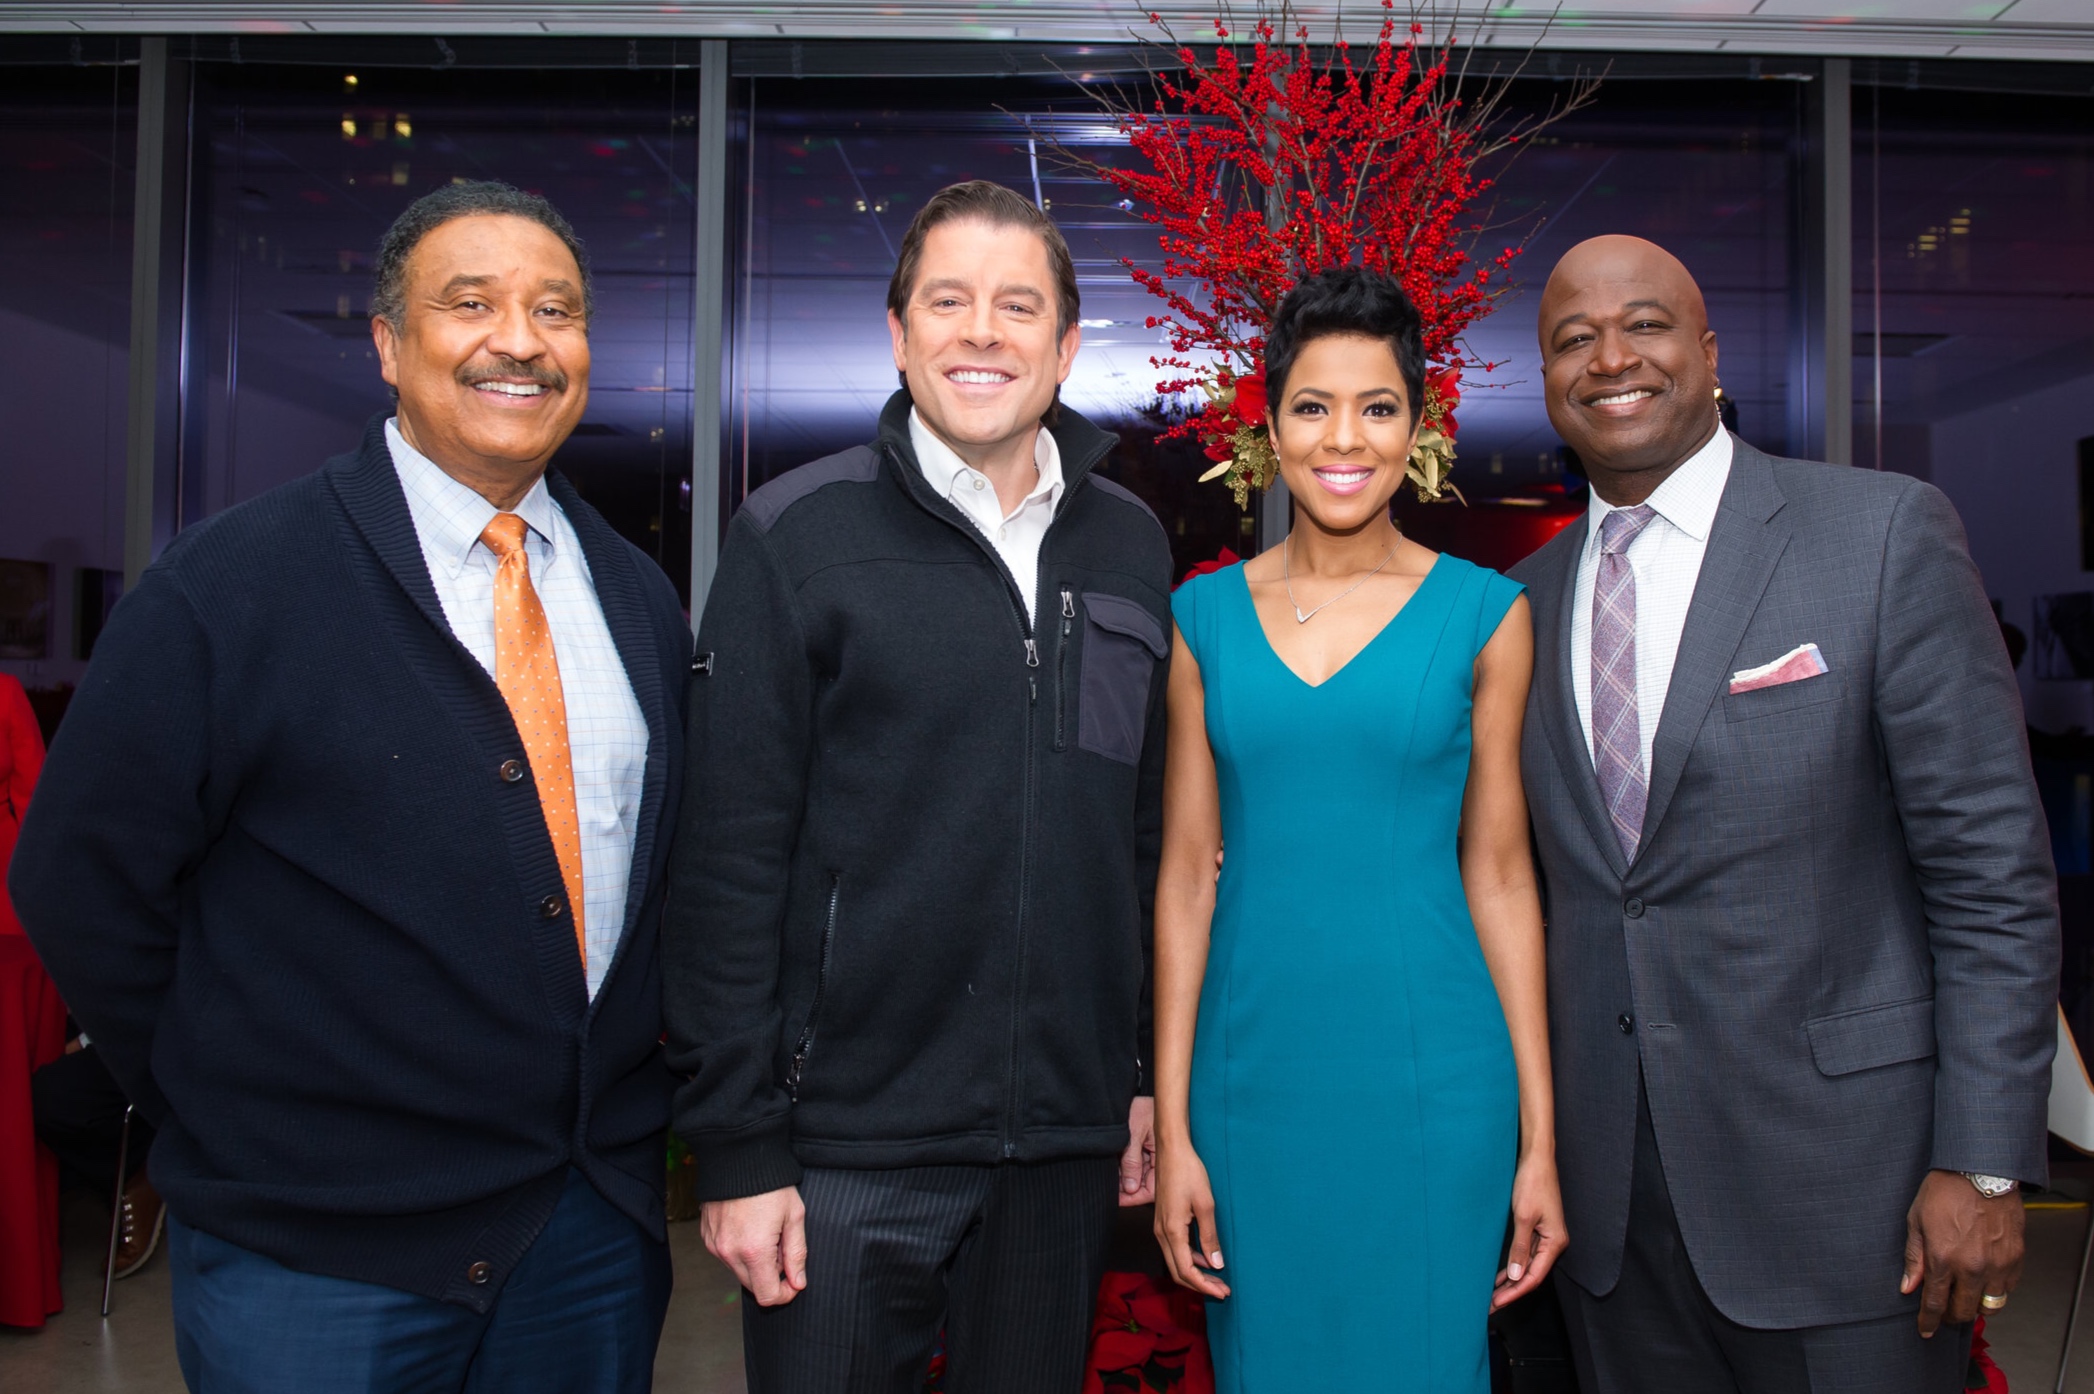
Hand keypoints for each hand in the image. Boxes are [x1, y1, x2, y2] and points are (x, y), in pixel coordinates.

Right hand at [700, 1185, 807, 1306]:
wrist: (739, 1157)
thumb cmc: (770, 1184)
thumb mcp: (794, 1216)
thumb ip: (797, 1254)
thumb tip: (798, 1283)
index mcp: (754, 1251)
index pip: (767, 1296)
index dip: (785, 1294)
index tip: (794, 1280)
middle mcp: (730, 1253)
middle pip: (753, 1286)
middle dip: (771, 1275)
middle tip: (781, 1246)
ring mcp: (715, 1245)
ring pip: (739, 1271)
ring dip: (755, 1262)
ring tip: (765, 1232)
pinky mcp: (707, 1237)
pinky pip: (726, 1256)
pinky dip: (740, 1251)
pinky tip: (749, 1227)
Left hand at [1120, 1096, 1155, 1205]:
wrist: (1129, 1092)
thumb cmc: (1139, 1106)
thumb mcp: (1133, 1134)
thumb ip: (1131, 1160)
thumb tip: (1131, 1187)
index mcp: (1165, 1154)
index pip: (1153, 1186)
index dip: (1136, 1196)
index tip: (1119, 1199)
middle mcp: (1158, 1157)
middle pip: (1144, 1183)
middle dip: (1126, 1188)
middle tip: (1109, 1190)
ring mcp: (1150, 1154)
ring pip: (1136, 1176)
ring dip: (1122, 1178)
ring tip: (1108, 1178)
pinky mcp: (1141, 1149)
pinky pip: (1133, 1165)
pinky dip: (1122, 1168)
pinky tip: (1112, 1166)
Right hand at [1153, 1135, 1229, 1299]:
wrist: (1172, 1151)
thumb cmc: (1188, 1173)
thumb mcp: (1206, 1205)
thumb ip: (1210, 1236)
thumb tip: (1216, 1263)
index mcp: (1172, 1231)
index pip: (1186, 1270)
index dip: (1204, 1286)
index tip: (1222, 1292)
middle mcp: (1161, 1233)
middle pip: (1177, 1272)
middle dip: (1200, 1285)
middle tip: (1222, 1290)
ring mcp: (1160, 1228)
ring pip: (1175, 1262)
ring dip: (1195, 1273)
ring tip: (1217, 1279)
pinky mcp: (1163, 1221)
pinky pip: (1174, 1249)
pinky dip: (1190, 1259)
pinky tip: (1205, 1258)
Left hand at [1493, 1146, 1567, 1309]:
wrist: (1536, 1158)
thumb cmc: (1532, 1183)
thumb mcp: (1524, 1217)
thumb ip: (1520, 1247)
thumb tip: (1516, 1276)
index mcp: (1555, 1242)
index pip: (1534, 1277)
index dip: (1515, 1292)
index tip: (1497, 1302)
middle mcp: (1553, 1242)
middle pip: (1531, 1274)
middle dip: (1511, 1291)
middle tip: (1490, 1305)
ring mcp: (1545, 1236)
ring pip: (1527, 1266)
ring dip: (1511, 1281)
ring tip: (1493, 1295)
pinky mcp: (1537, 1228)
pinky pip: (1525, 1254)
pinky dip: (1513, 1266)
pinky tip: (1501, 1276)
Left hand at [1902, 1169, 2023, 1336]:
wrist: (1980, 1171)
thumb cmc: (1945, 1191)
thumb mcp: (1916, 1221)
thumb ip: (1914, 1258)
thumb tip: (1908, 1286)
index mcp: (1944, 1259)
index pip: (1935, 1303)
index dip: (1928, 1321)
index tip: (1925, 1330)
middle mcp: (1973, 1267)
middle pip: (1964, 1311)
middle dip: (1951, 1316)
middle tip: (1943, 1311)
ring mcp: (1998, 1265)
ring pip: (1990, 1305)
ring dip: (1975, 1305)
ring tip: (1964, 1295)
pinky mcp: (2016, 1258)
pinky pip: (2008, 1288)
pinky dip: (1995, 1290)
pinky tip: (1983, 1279)